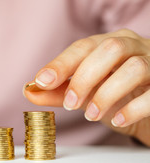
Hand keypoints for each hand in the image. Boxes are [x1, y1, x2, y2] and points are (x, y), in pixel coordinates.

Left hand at [23, 29, 149, 145]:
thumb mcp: (86, 93)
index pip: (83, 46)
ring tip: (91, 114)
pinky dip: (133, 108)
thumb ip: (58, 92)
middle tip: (71, 104)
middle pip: (110, 49)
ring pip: (134, 68)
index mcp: (109, 43)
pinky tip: (117, 120)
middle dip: (84, 77)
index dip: (62, 63)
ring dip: (106, 93)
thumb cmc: (116, 95)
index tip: (42, 81)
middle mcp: (134, 46)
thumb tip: (28, 91)